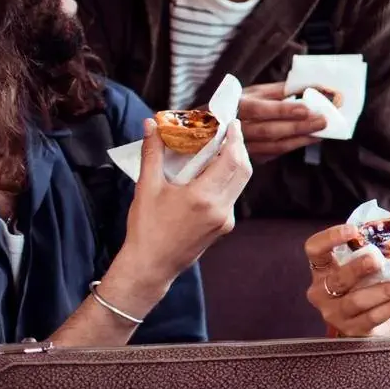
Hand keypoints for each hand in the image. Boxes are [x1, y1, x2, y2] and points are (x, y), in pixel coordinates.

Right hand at [106, 118, 251, 310]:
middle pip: (243, 170)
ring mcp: (225, 220)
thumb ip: (152, 152)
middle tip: (229, 131)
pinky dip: (228, 179)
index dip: (235, 138)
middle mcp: (221, 209)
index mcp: (203, 197)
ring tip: (222, 147)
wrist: (151, 265)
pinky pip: (232, 196)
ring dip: (236, 163)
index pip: (232, 160)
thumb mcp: (146, 187)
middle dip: (239, 147)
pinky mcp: (224, 227)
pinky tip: (213, 171)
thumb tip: (151, 124)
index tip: (232, 122)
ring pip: (240, 183)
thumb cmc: (146, 228)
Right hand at [240, 81, 328, 163]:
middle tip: (322, 122)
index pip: (260, 110)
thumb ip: (285, 89)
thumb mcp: (259, 91)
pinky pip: (273, 154)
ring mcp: (242, 146)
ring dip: (299, 140)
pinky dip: (292, 147)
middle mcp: (236, 127)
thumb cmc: (244, 103)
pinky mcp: (250, 157)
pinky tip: (307, 140)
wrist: (220, 124)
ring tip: (320, 133)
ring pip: (273, 146)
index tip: (306, 109)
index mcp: (237, 105)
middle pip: (269, 131)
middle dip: (298, 127)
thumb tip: (314, 87)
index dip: (283, 111)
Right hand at [303, 211, 389, 335]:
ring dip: (385, 290)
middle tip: (379, 259)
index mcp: (322, 268)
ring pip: (356, 301)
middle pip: (337, 279)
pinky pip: (371, 318)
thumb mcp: (368, 259)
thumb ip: (381, 235)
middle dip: (358, 268)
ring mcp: (334, 313)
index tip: (353, 230)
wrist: (366, 322)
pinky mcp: (350, 330)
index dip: (330, 238)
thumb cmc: (364, 282)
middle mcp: (321, 291)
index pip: (314, 249)